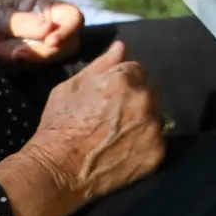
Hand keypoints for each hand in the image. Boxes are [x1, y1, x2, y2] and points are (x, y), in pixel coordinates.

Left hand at [0, 0, 82, 63]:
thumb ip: (23, 22)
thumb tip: (51, 30)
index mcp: (45, 7)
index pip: (73, 18)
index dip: (69, 31)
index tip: (51, 43)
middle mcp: (49, 25)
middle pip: (68, 43)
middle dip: (42, 51)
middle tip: (14, 52)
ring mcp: (39, 44)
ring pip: (50, 58)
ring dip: (24, 58)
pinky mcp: (28, 60)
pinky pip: (32, 67)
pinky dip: (12, 64)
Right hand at [0, 41, 164, 215]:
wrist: (57, 170)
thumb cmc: (58, 125)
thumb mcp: (71, 88)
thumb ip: (101, 65)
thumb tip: (121, 46)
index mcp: (124, 79)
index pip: (137, 70)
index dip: (122, 82)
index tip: (108, 97)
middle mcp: (144, 99)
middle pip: (151, 90)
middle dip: (136, 98)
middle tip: (114, 116)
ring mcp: (154, 126)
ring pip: (156, 115)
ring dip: (143, 120)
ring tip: (119, 134)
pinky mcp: (157, 151)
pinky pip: (157, 140)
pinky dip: (145, 143)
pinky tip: (125, 149)